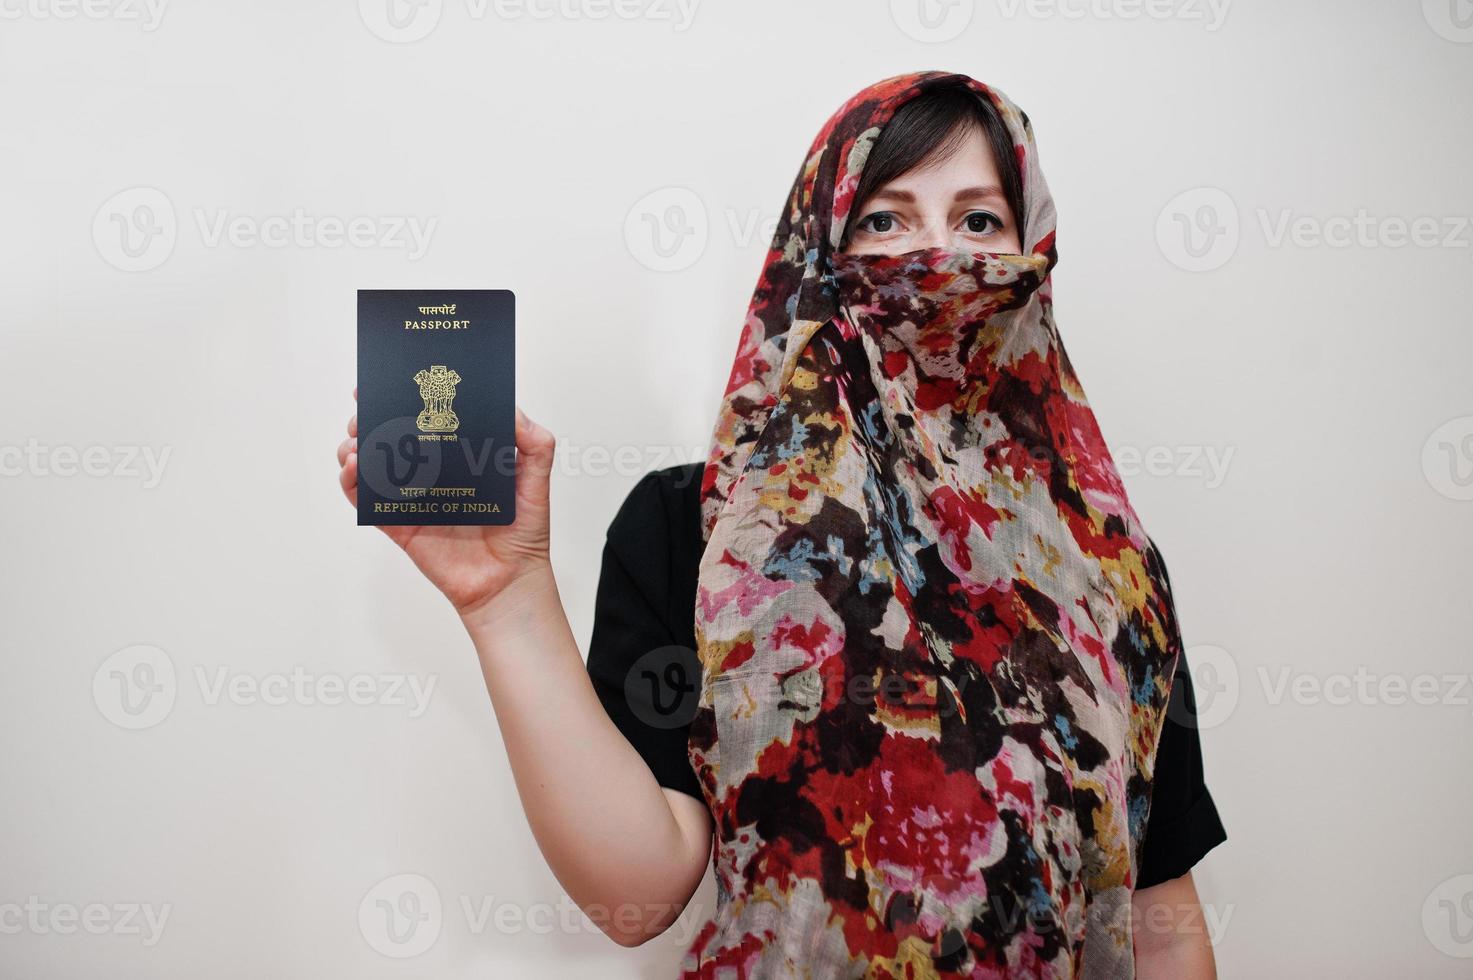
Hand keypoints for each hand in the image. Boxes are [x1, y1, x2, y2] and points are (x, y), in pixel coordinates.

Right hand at [337, 388, 556, 620]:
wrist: (510, 580)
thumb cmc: (524, 531)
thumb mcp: (536, 477)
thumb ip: (533, 442)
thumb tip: (511, 408)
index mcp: (458, 455)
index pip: (425, 418)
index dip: (404, 397)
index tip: (387, 379)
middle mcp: (430, 472)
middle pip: (389, 435)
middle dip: (370, 416)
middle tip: (365, 407)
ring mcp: (411, 497)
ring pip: (370, 464)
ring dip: (354, 445)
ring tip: (358, 437)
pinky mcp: (398, 524)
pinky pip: (366, 501)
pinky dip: (353, 482)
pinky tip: (356, 466)